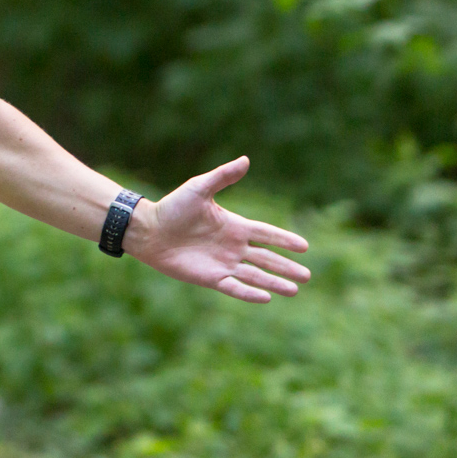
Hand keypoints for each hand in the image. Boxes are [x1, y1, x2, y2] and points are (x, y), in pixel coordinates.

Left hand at [124, 157, 310, 303]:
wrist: (148, 230)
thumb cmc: (172, 207)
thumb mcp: (199, 188)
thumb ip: (223, 176)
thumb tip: (246, 160)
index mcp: (234, 225)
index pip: (266, 234)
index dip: (284, 240)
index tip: (305, 246)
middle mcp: (232, 246)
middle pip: (267, 258)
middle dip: (286, 266)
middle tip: (308, 275)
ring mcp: (222, 263)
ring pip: (255, 275)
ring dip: (275, 282)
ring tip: (295, 290)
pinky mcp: (210, 277)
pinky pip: (234, 287)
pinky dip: (250, 293)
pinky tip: (266, 297)